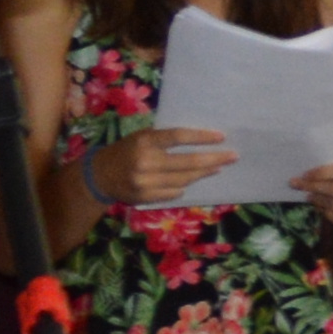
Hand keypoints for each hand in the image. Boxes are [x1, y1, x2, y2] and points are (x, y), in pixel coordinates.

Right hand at [105, 123, 234, 209]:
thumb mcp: (140, 138)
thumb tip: (200, 141)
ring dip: (203, 173)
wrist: (99, 175)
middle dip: (214, 159)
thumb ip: (164, 140)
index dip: (201, 137)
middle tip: (233, 157)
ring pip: (185, 179)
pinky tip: (192, 180)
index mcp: (144, 141)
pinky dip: (184, 186)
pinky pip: (175, 192)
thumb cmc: (125, 151)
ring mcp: (146, 182)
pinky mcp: (146, 197)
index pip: (178, 137)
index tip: (221, 137)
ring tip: (217, 168)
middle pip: (188, 162)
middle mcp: (146, 161)